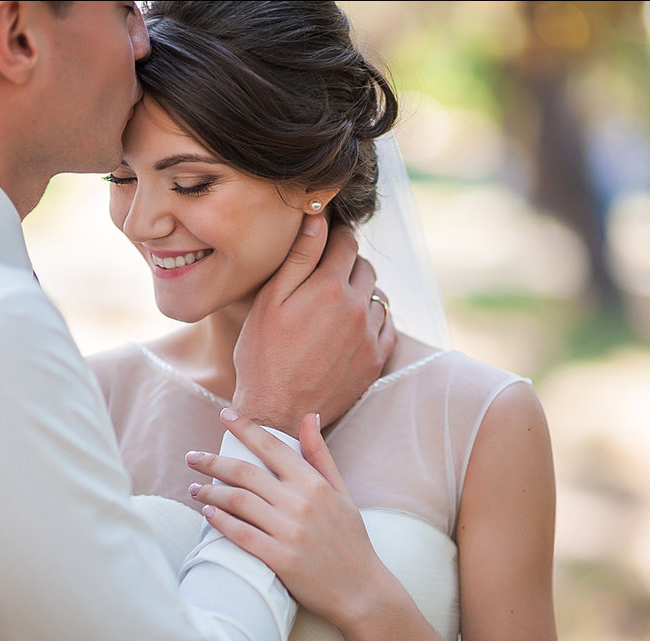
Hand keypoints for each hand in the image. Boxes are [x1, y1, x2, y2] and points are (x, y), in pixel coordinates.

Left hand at [186, 409, 389, 628]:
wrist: (361, 591)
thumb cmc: (351, 540)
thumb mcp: (342, 493)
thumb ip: (320, 456)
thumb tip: (309, 417)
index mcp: (314, 484)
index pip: (272, 447)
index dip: (244, 428)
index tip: (224, 414)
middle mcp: (300, 503)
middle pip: (245, 472)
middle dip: (213, 461)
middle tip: (192, 457)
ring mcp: (290, 532)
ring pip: (238, 501)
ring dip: (210, 491)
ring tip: (193, 487)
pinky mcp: (280, 559)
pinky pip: (241, 534)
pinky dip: (220, 520)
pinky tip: (206, 512)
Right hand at [232, 215, 395, 435]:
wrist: (276, 412)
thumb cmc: (262, 356)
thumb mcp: (270, 301)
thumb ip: (299, 257)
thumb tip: (318, 219)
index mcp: (330, 288)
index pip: (346, 242)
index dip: (335, 235)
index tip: (327, 238)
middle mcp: (357, 309)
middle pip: (365, 267)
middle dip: (348, 263)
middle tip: (326, 274)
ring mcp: (369, 337)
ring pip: (378, 296)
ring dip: (362, 292)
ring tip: (337, 303)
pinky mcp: (375, 361)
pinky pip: (387, 327)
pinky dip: (375, 319)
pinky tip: (355, 325)